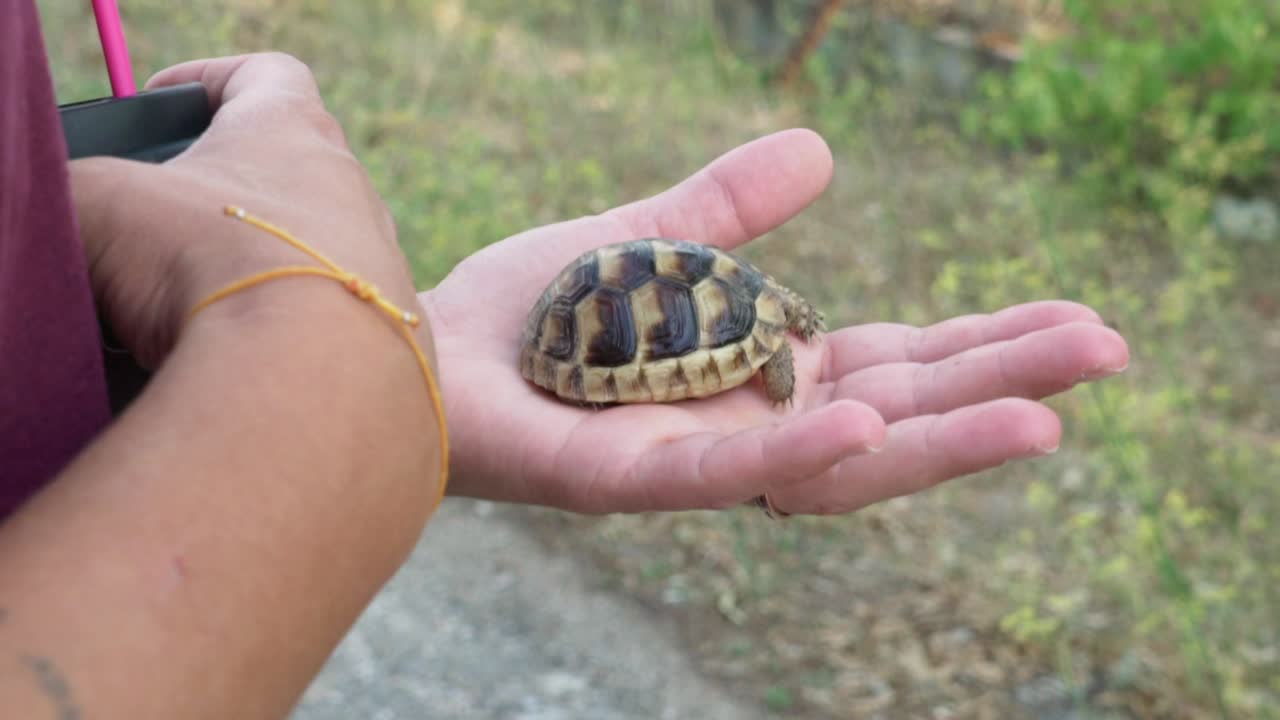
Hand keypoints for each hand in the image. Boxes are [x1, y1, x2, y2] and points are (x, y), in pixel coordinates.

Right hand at [70, 52, 426, 369]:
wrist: (299, 371)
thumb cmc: (205, 258)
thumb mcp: (102, 203)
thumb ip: (84, 191)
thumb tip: (83, 221)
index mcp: (290, 130)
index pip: (264, 75)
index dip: (210, 80)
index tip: (164, 104)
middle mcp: (352, 189)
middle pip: (292, 171)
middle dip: (231, 194)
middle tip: (172, 224)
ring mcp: (381, 264)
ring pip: (318, 250)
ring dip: (265, 266)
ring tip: (204, 303)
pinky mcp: (392, 333)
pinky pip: (342, 320)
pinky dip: (297, 330)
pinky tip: (252, 352)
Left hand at [421, 129, 1129, 514]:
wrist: (401, 347)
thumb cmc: (522, 311)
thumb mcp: (646, 242)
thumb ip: (726, 209)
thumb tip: (823, 151)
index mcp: (755, 375)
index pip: (892, 365)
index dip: (982, 348)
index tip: (1077, 321)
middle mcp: (738, 428)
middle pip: (890, 417)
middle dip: (996, 389)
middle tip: (1107, 353)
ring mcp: (688, 464)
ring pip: (830, 464)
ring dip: (936, 441)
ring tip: (1041, 419)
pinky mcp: (620, 480)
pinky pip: (718, 471)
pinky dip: (794, 447)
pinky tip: (866, 421)